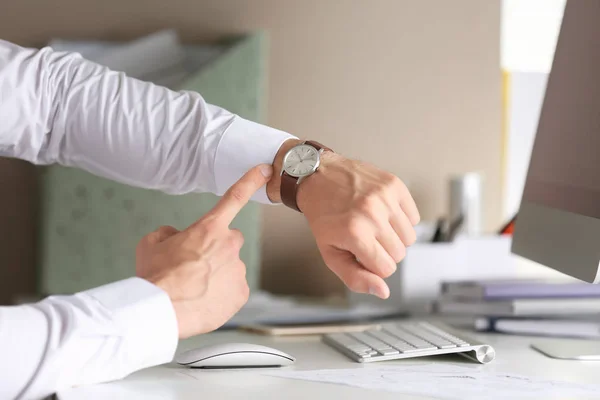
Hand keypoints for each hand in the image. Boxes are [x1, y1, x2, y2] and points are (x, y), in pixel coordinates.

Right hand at [136, 164, 272, 337]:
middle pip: (230, 240)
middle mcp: (229, 245)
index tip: (266, 169)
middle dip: (217, 248)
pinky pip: (233, 289)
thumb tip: (175, 237)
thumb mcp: (151, 244)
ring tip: (194, 287)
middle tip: (195, 265)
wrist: (160, 310)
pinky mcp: (241, 293)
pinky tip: (204, 299)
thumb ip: (168, 233)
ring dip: (217, 273)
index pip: (235, 196)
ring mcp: (238, 270)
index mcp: (209, 227)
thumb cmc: (155, 276)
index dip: (252, 180)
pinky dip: (222, 294)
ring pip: (230, 267)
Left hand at [297, 153, 419, 298]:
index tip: (361, 253)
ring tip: (374, 225)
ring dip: (394, 236)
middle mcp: (372, 214)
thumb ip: (355, 278)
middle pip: (400, 254)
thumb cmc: (324, 216)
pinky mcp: (394, 185)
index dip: (374, 265)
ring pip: (410, 238)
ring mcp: (385, 198)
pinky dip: (401, 219)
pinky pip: (414, 217)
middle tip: (365, 237)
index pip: (386, 269)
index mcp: (355, 234)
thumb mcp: (331, 253)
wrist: (318, 178)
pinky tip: (382, 213)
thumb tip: (383, 292)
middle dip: (383, 251)